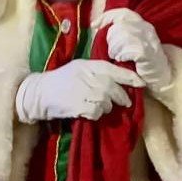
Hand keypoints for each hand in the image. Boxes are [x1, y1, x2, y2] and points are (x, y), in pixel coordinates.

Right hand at [16, 60, 144, 122]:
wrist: (40, 93)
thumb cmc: (60, 80)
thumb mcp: (79, 68)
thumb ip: (97, 71)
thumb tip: (118, 80)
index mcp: (90, 66)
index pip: (116, 70)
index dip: (130, 78)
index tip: (141, 83)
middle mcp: (90, 77)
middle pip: (114, 90)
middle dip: (121, 97)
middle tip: (123, 102)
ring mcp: (86, 92)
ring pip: (107, 104)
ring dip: (104, 107)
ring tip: (93, 104)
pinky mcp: (81, 106)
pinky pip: (97, 113)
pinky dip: (94, 115)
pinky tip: (85, 111)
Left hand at [94, 9, 171, 93]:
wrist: (161, 76)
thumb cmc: (141, 61)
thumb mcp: (130, 42)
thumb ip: (118, 33)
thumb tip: (97, 27)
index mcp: (141, 24)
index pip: (121, 12)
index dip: (106, 17)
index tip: (94, 25)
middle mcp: (146, 28)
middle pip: (119, 26)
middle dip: (110, 40)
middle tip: (113, 52)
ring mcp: (148, 40)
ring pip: (122, 36)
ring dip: (115, 49)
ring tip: (118, 57)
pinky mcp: (147, 52)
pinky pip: (128, 49)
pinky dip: (122, 56)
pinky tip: (123, 61)